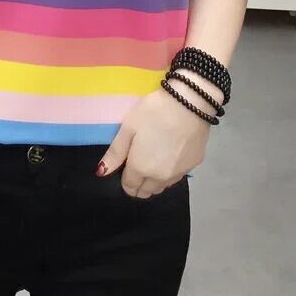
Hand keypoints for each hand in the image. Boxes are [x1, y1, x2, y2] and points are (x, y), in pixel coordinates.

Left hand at [95, 82, 212, 198]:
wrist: (190, 103)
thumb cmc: (153, 113)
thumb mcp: (128, 128)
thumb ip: (115, 153)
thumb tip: (101, 172)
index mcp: (141, 169)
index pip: (130, 187)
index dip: (124, 180)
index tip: (125, 167)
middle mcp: (160, 178)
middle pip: (146, 192)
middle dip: (139, 184)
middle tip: (137, 163)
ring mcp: (179, 173)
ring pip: (162, 187)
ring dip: (154, 180)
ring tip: (153, 159)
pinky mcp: (193, 166)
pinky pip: (176, 177)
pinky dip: (170, 172)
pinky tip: (169, 154)